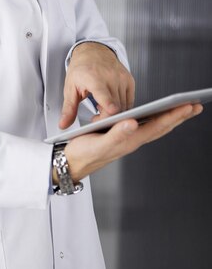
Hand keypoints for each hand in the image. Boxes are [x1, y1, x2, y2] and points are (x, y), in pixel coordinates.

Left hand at [59, 42, 134, 128]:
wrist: (94, 51)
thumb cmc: (81, 69)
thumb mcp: (70, 88)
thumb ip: (68, 109)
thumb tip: (63, 125)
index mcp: (93, 78)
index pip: (104, 94)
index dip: (109, 106)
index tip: (112, 113)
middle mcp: (110, 76)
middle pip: (115, 106)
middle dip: (107, 118)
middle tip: (96, 118)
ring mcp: (121, 78)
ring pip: (124, 105)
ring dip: (114, 113)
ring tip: (101, 107)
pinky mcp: (129, 80)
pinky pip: (129, 101)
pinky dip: (122, 106)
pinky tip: (111, 103)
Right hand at [62, 103, 202, 182]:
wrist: (72, 162)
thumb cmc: (83, 153)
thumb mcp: (97, 142)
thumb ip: (115, 134)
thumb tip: (132, 123)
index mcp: (129, 140)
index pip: (157, 126)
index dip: (173, 115)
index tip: (187, 106)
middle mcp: (132, 140)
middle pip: (161, 127)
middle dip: (179, 116)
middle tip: (196, 106)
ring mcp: (129, 139)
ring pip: (156, 127)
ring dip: (171, 118)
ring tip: (184, 109)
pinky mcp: (123, 136)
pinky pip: (146, 127)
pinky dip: (157, 119)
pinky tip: (158, 114)